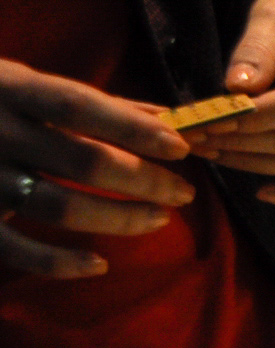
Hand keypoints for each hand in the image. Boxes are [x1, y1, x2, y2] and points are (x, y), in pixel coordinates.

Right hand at [0, 59, 194, 278]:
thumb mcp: (24, 83)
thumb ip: (94, 103)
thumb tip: (167, 117)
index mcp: (9, 87)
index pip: (78, 105)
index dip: (131, 126)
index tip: (180, 146)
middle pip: (82, 160)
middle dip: (144, 180)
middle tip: (185, 192)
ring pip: (60, 206)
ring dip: (119, 217)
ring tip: (158, 219)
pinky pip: (17, 248)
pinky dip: (60, 262)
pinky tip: (98, 264)